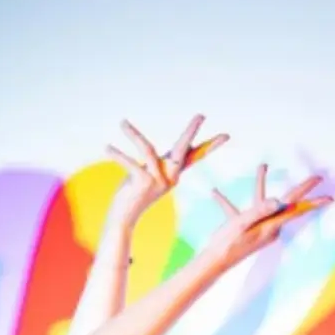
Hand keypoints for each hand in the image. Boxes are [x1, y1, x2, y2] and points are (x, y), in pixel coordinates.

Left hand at [105, 114, 228, 223]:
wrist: (123, 219)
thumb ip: (157, 164)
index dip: (210, 146)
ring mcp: (157, 181)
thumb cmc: (134, 195)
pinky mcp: (142, 184)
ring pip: (147, 150)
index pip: (194, 157)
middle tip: (201, 115)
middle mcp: (169, 178)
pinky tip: (107, 147)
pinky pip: (130, 163)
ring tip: (122, 123)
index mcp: (173, 175)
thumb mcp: (149, 177)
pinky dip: (118, 154)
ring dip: (133, 135)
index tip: (226, 136)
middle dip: (191, 131)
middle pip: (183, 150)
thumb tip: (156, 151)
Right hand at [204, 165, 333, 268]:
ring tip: (262, 166)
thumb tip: (278, 201)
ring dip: (261, 184)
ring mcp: (258, 228)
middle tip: (318, 177)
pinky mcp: (246, 229)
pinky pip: (240, 211)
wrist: (214, 263)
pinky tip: (214, 193)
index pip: (296, 210)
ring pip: (262, 203)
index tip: (330, 198)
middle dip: (301, 189)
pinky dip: (228, 202)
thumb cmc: (228, 243)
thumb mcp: (243, 223)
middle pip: (287, 204)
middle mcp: (269, 226)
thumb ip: (260, 211)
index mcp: (271, 225)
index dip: (313, 202)